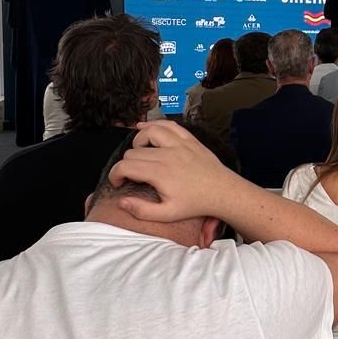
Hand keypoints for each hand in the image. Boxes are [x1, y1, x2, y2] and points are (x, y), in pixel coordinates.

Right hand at [108, 120, 237, 221]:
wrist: (222, 192)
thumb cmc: (195, 204)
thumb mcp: (168, 214)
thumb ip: (142, 210)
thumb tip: (121, 201)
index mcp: (159, 173)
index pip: (125, 166)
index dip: (115, 175)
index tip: (118, 183)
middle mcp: (167, 154)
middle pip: (133, 151)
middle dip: (127, 164)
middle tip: (132, 176)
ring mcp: (179, 143)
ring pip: (149, 131)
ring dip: (139, 141)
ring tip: (139, 153)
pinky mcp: (189, 139)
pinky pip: (169, 124)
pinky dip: (155, 124)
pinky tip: (146, 129)